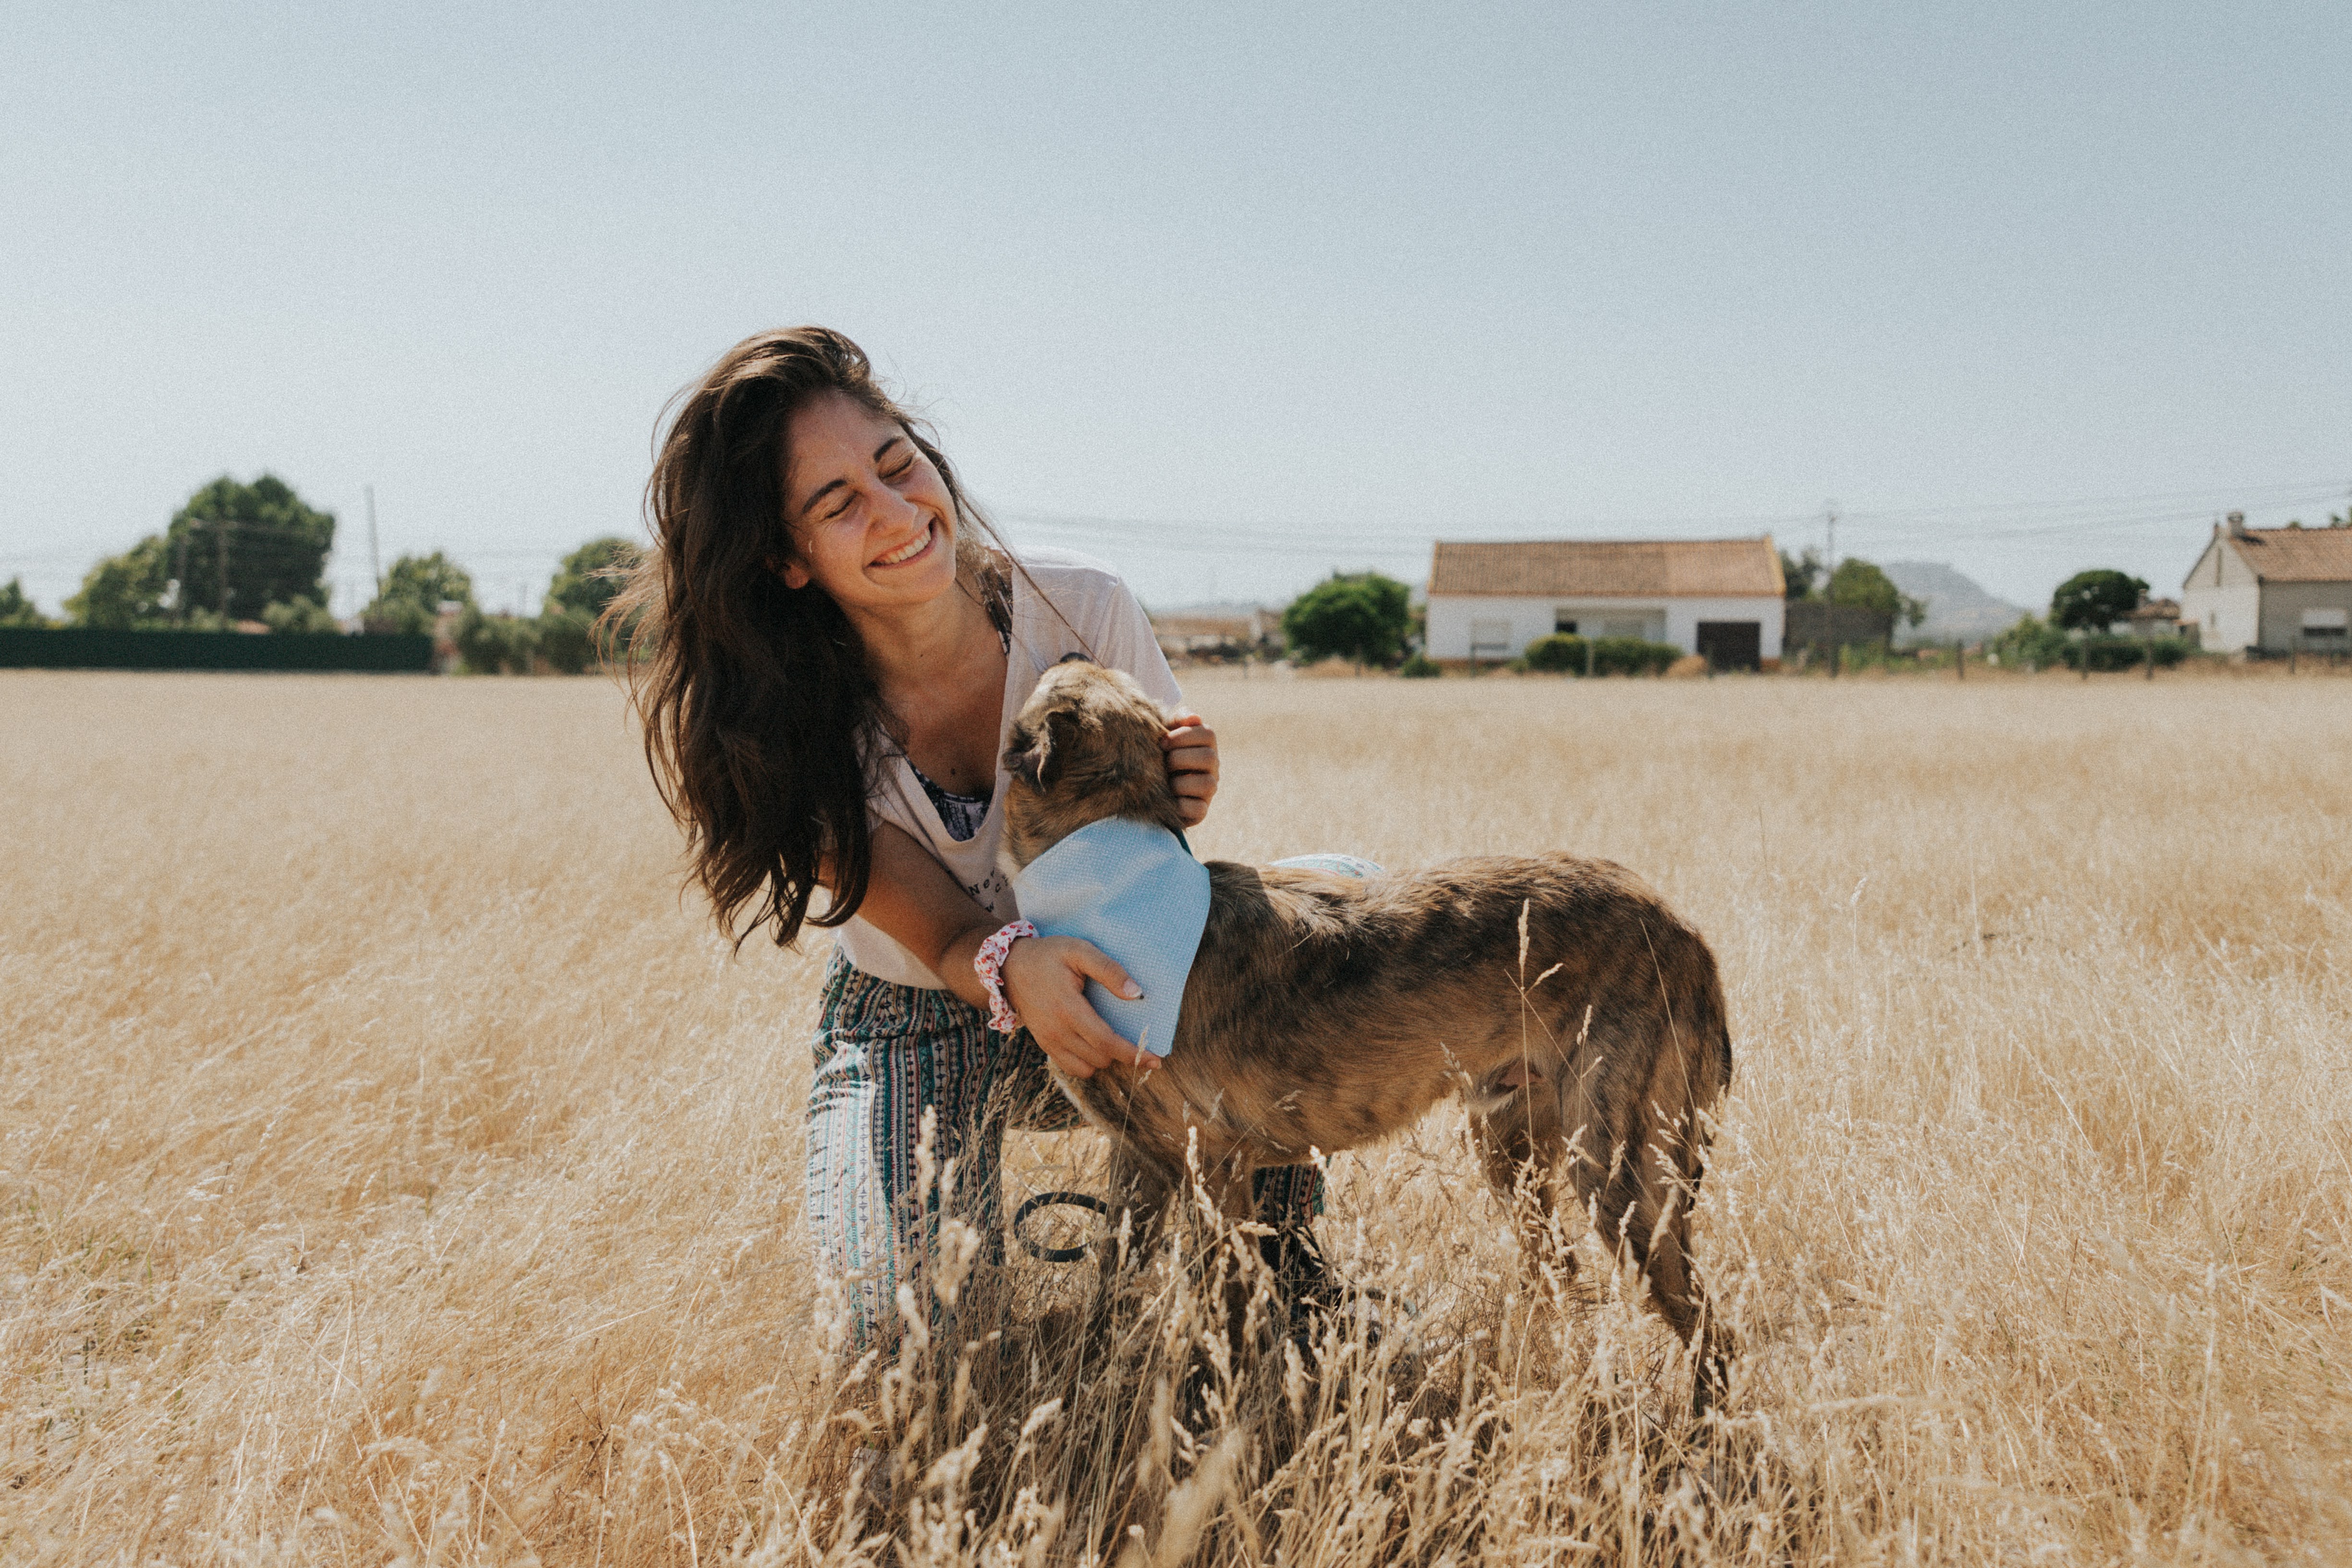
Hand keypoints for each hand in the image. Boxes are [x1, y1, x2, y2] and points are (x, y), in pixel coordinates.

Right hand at [1001, 933, 1156, 1078]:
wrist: (1008, 967)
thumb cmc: (1048, 955)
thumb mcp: (1079, 951)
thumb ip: (1109, 970)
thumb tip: (1137, 994)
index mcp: (1068, 1009)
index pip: (1106, 1043)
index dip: (1133, 1053)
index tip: (1156, 1060)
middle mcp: (1057, 1031)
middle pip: (1100, 1059)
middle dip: (1122, 1054)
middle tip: (1138, 1042)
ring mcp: (1048, 1041)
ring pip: (1086, 1068)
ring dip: (1104, 1059)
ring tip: (1115, 1042)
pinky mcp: (1044, 1044)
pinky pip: (1070, 1067)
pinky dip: (1087, 1062)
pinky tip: (1095, 1045)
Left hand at [1162, 712, 1218, 827]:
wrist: (1149, 789)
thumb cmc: (1159, 756)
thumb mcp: (1166, 736)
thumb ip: (1177, 721)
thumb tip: (1193, 716)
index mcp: (1206, 745)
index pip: (1208, 734)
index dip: (1184, 736)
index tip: (1162, 742)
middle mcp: (1212, 767)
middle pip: (1209, 758)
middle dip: (1180, 758)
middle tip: (1164, 762)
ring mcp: (1209, 790)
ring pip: (1207, 784)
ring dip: (1180, 782)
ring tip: (1166, 782)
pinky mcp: (1200, 811)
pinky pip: (1198, 809)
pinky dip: (1181, 804)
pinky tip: (1168, 798)